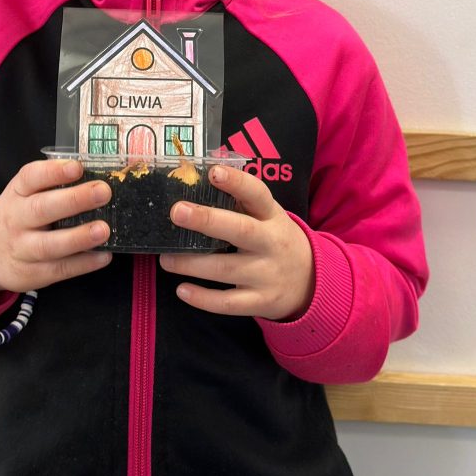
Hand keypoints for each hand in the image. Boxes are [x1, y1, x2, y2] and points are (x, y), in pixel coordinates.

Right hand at [0, 159, 112, 300]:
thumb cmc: (17, 215)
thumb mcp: (23, 194)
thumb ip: (51, 185)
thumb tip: (97, 176)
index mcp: (17, 193)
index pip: (31, 177)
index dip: (54, 171)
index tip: (78, 167)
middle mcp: (16, 220)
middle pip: (42, 209)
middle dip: (74, 200)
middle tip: (103, 192)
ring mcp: (22, 249)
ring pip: (49, 245)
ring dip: (79, 237)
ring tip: (104, 229)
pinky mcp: (32, 274)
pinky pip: (59, 269)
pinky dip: (83, 263)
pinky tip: (104, 255)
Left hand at [159, 165, 314, 319]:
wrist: (310, 281)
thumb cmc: (274, 238)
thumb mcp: (266, 215)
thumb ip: (239, 201)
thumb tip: (195, 180)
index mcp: (271, 215)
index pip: (257, 193)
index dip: (236, 182)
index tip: (214, 172)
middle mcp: (270, 243)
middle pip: (240, 230)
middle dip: (207, 221)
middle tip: (177, 212)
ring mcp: (266, 274)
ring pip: (226, 269)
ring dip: (192, 264)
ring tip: (166, 258)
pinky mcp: (260, 301)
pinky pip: (228, 303)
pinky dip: (203, 299)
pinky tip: (182, 290)